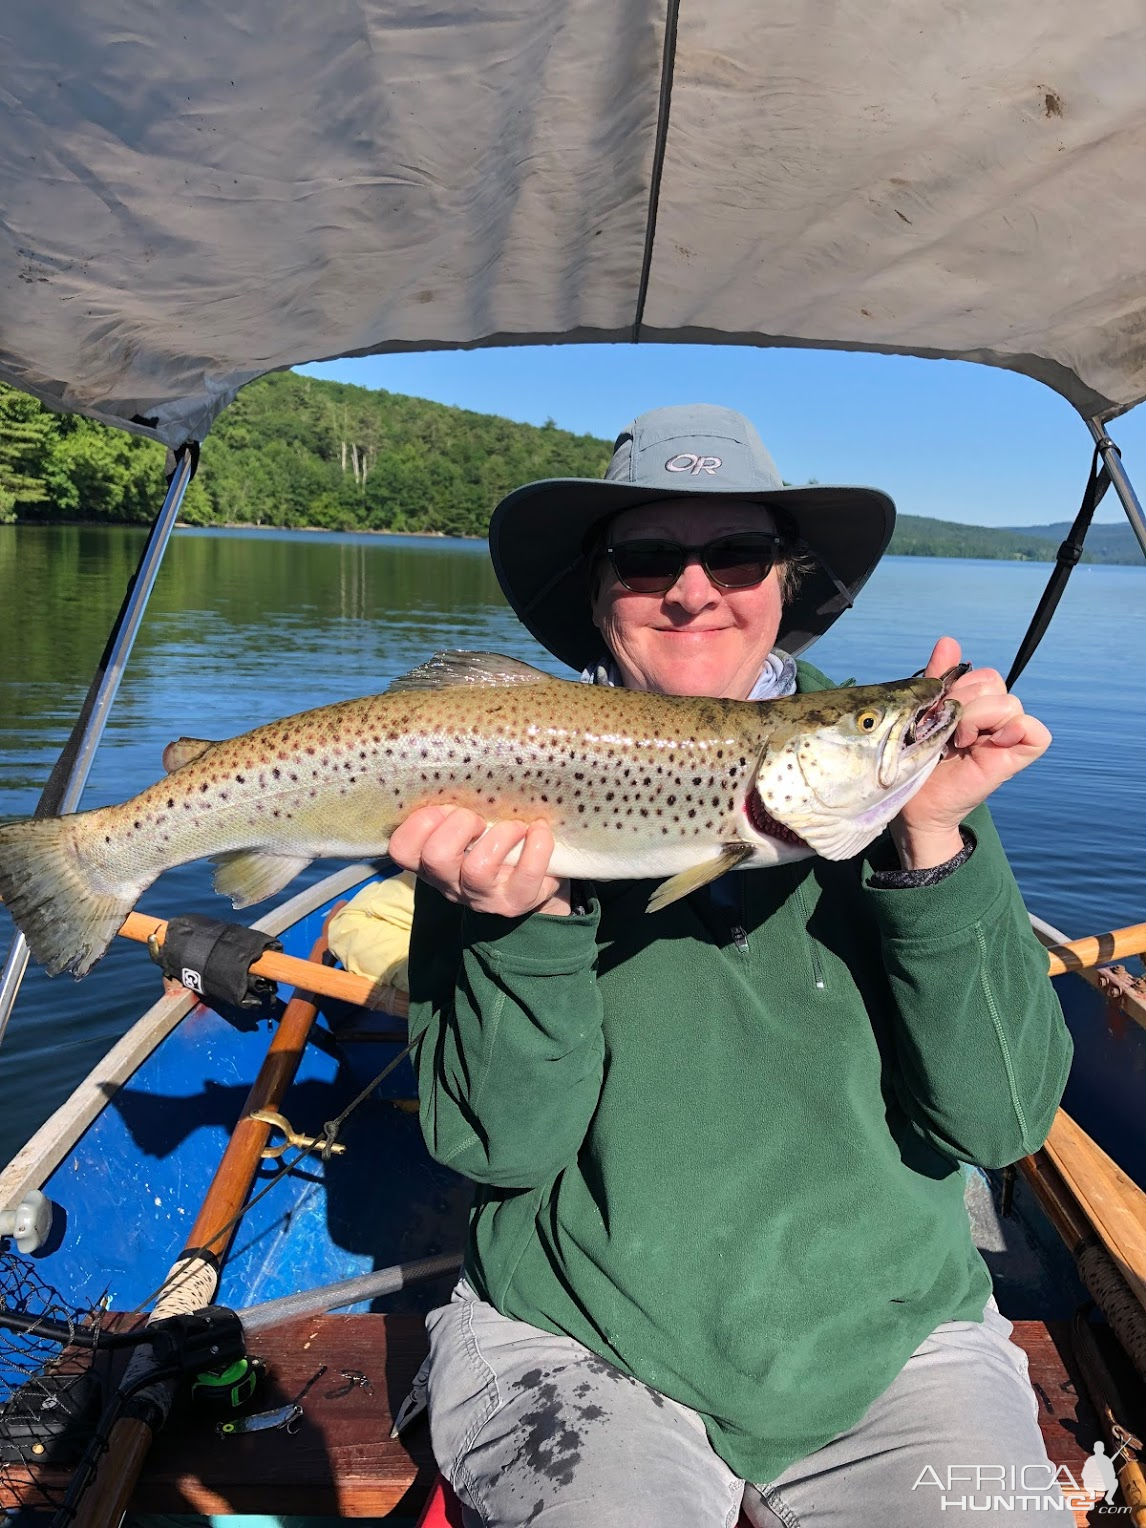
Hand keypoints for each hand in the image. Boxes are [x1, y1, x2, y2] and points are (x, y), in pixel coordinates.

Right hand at [388, 804, 571, 916]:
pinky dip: (537, 845)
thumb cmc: (491, 845)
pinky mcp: (516, 901)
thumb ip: (452, 810)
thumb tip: (457, 765)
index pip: (401, 849)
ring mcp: (482, 897)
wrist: (529, 885)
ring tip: (514, 827)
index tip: (447, 808)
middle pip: (435, 857)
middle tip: (479, 820)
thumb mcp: (464, 830)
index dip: (421, 822)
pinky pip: (526, 874)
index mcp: (429, 862)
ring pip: (477, 869)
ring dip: (499, 836)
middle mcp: (450, 883)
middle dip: (459, 825)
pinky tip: (539, 830)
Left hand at [891, 636, 1051, 869]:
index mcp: (972, 705)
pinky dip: (1014, 731)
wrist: (915, 805)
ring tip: (958, 740)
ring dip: (977, 717)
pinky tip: (985, 744)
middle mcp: (992, 718)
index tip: (932, 712)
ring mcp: (1006, 736)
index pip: (980, 674)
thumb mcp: (922, 713)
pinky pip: (1036, 732)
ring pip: (1009, 702)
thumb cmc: (914, 761)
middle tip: (942, 729)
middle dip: (962, 701)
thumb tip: (949, 641)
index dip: (956, 686)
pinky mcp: (1016, 757)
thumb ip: (937, 680)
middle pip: (993, 682)